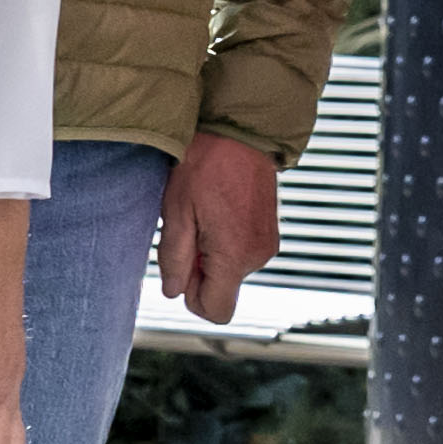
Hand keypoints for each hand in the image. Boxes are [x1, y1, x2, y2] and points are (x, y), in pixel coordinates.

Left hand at [160, 133, 282, 323]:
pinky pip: (241, 253)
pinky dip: (224, 242)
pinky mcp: (269, 233)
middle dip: (199, 270)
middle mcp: (257, 256)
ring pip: (230, 270)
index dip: (192, 298)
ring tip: (203, 214)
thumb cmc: (204, 167)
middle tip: (188, 228)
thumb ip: (174, 258)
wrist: (241, 133)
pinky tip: (216, 211)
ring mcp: (267, 244)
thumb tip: (173, 291)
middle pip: (222, 289)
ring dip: (211, 253)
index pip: (216, 310)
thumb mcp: (176, 212)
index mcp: (234, 256)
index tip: (181, 267)